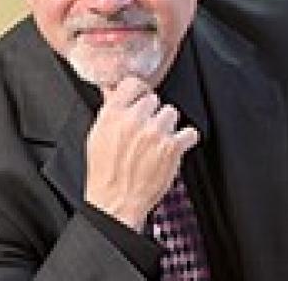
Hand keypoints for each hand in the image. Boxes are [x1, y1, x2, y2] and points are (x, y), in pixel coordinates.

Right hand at [84, 76, 198, 231]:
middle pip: (154, 99)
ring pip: (171, 113)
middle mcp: (134, 120)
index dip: (139, 92)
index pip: (134, 84)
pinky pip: (189, 132)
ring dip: (167, 126)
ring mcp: (154, 133)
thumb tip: (112, 89)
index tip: (142, 100)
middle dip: (151, 114)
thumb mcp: (97, 136)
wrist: (115, 203)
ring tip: (157, 142)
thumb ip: (110, 110)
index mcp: (113, 114)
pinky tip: (174, 148)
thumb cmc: (105, 173)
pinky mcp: (172, 148)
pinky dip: (185, 140)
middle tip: (146, 131)